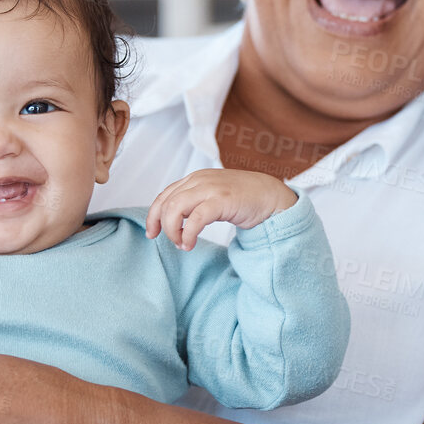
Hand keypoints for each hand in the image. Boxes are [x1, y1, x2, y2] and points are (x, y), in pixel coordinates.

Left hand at [146, 169, 296, 250]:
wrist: (270, 196)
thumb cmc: (243, 199)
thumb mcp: (213, 196)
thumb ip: (195, 202)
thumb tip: (174, 220)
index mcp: (194, 179)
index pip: (164, 196)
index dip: (153, 216)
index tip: (153, 234)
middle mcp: (199, 180)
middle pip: (166, 203)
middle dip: (163, 226)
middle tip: (173, 242)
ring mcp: (210, 188)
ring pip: (175, 208)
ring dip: (173, 231)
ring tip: (183, 244)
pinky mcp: (222, 200)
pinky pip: (195, 219)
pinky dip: (188, 234)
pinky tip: (190, 244)